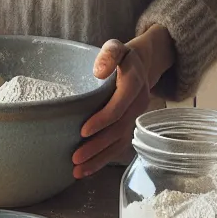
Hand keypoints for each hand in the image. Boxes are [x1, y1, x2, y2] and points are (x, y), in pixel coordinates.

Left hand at [71, 26, 173, 178]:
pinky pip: (119, 146)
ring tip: (77, 170)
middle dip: (97, 146)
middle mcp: (138, 104)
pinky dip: (103, 159)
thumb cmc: (123, 56)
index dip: (103, 119)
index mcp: (134, 84)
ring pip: (119, 142)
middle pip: (118, 129)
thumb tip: (98, 71)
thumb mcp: (116, 47)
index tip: (83, 130)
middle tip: (75, 158)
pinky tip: (87, 170)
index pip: (119, 105)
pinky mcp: (130, 126)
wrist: (142, 64)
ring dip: (99, 158)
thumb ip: (108, 54)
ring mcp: (135, 117)